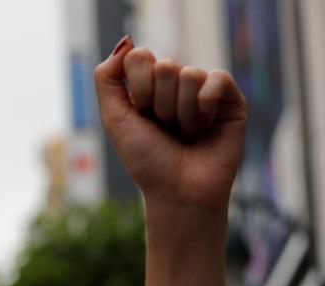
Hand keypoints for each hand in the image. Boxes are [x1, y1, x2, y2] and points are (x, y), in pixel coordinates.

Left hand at [94, 37, 245, 213]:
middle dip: (158, 104)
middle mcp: (175, 84)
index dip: (138, 90)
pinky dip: (204, 106)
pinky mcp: (229, 97)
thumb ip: (107, 78)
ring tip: (185, 133)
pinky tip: (204, 127)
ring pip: (188, 74)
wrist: (178, 191)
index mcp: (147, 86)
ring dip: (180, 112)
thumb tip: (125, 42)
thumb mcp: (114, 119)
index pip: (139, 57)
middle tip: (165, 129)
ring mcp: (203, 89)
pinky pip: (216, 79)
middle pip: (163, 65)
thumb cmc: (146, 160)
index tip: (141, 116)